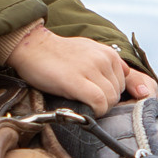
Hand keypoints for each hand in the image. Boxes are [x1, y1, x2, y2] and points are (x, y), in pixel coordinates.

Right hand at [0, 26, 133, 113]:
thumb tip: (125, 75)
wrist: (32, 46)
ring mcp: (90, 69)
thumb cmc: (58, 53)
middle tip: (87, 103)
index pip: (124, 83)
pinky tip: (86, 111)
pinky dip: (96, 111)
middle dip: (105, 103)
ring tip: (84, 105)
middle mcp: (103, 59)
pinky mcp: (75, 80)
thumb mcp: (89, 51)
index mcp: (108, 53)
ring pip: (110, 99)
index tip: (97, 98)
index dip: (111, 94)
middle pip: (117, 93)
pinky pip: (99, 102)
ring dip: (100, 109)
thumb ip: (107, 63)